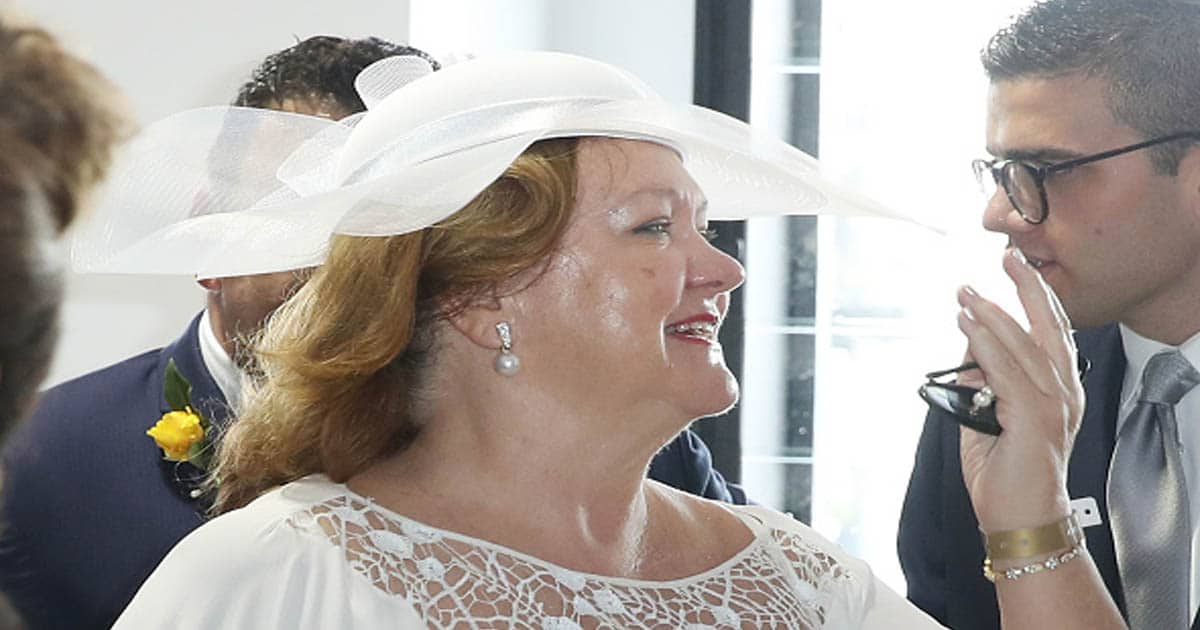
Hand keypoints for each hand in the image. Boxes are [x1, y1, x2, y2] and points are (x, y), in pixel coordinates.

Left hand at [956, 248, 1084, 531]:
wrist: (1020, 520)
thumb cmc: (1006, 478)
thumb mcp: (985, 420)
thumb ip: (979, 385)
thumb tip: (966, 351)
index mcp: (1059, 393)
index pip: (1054, 334)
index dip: (1038, 299)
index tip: (1019, 269)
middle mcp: (1064, 395)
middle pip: (1050, 328)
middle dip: (1029, 289)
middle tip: (1008, 256)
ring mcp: (1052, 407)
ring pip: (1023, 346)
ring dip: (992, 315)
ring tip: (965, 293)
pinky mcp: (1033, 420)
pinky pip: (1006, 372)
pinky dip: (985, 346)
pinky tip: (967, 326)